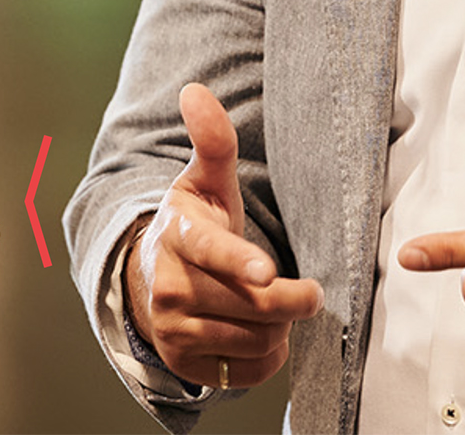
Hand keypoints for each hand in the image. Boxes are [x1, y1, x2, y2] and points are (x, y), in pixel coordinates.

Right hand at [124, 83, 324, 391]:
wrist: (153, 280)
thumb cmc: (196, 225)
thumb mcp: (205, 183)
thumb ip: (212, 140)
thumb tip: (195, 90)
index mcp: (178, 236)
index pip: (213, 253)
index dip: (242, 263)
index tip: (267, 272)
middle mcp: (168, 286)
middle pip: (252, 304)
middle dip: (293, 300)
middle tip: (311, 291)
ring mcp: (173, 330)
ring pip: (254, 340)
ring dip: (280, 329)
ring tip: (277, 308)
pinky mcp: (184, 365)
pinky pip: (246, 373)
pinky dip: (266, 358)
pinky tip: (262, 334)